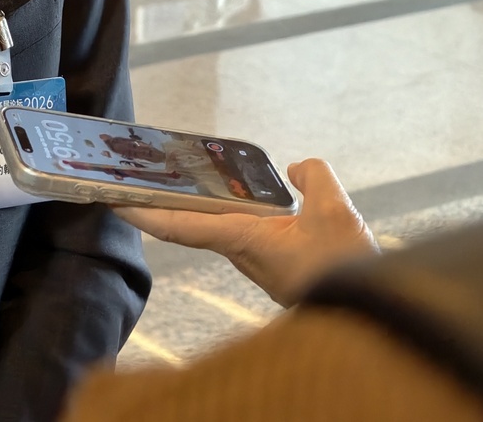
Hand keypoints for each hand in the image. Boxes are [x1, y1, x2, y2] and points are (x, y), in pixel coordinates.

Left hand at [112, 159, 376, 306]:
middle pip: (188, 225)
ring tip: (175, 177)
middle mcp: (241, 253)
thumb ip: (314, 178)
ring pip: (214, 228)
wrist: (367, 314)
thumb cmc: (344, 268)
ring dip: (191, 207)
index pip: (181, 226)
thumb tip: (296, 169)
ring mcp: (256, 261)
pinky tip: (237, 193)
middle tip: (133, 181)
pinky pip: (240, 231)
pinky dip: (226, 212)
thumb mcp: (335, 211)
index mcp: (243, 240)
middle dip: (160, 204)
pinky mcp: (273, 264)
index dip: (145, 214)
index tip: (114, 203)